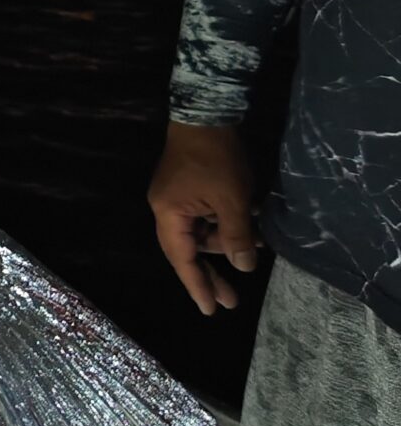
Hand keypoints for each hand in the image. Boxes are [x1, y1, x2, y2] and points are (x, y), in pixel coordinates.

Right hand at [147, 121, 258, 314]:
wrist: (205, 114)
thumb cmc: (216, 158)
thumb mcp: (233, 199)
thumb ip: (237, 236)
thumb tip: (244, 267)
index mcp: (169, 214)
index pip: (182, 259)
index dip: (197, 286)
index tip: (210, 311)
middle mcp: (166, 209)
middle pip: (188, 250)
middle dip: (211, 273)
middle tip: (231, 301)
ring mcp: (176, 197)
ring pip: (201, 232)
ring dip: (227, 242)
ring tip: (257, 246)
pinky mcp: (188, 188)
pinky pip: (206, 217)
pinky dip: (225, 225)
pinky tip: (249, 229)